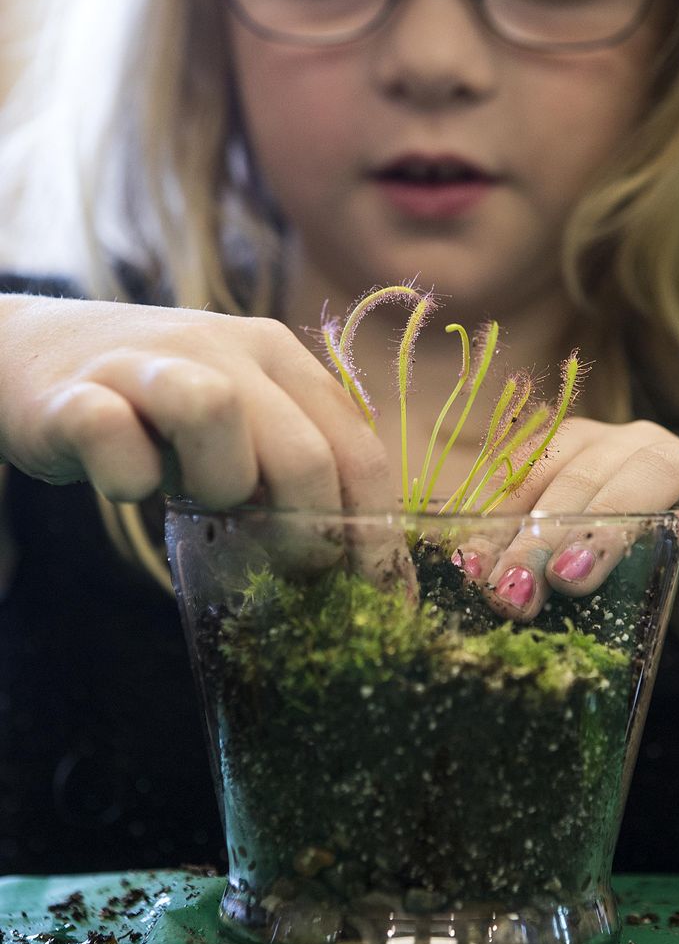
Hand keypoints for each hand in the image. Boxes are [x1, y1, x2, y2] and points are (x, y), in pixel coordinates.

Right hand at [0, 296, 408, 570]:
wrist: (32, 356)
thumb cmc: (154, 413)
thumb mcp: (239, 428)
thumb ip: (292, 466)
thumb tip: (355, 562)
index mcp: (277, 356)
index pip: (358, 448)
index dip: (376, 531)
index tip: (379, 595)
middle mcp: (221, 347)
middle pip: (303, 448)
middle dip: (310, 530)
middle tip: (293, 569)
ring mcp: (146, 363)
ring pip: (216, 412)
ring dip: (220, 485)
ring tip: (199, 501)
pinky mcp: (76, 392)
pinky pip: (112, 434)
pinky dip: (126, 475)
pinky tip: (128, 483)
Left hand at [457, 417, 678, 651]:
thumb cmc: (638, 576)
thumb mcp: (578, 571)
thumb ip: (533, 565)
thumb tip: (468, 579)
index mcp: (583, 453)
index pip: (532, 470)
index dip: (500, 518)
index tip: (472, 573)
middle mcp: (636, 444)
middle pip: (584, 472)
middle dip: (543, 534)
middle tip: (515, 592)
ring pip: (655, 470)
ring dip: (612, 520)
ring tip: (573, 578)